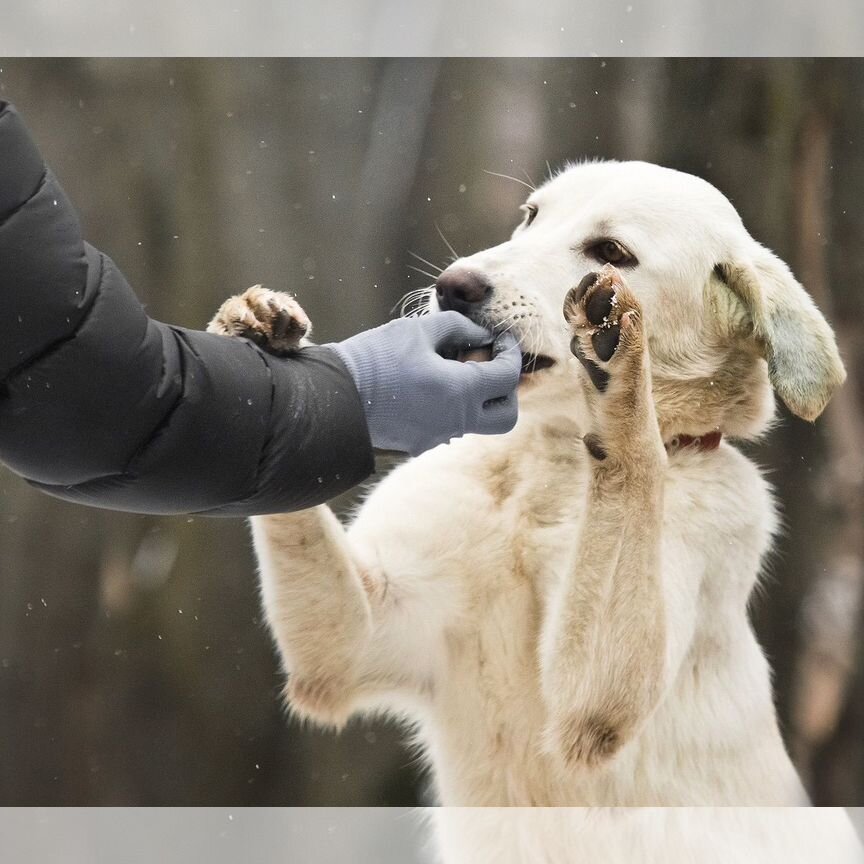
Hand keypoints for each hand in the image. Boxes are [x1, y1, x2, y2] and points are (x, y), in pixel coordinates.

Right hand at [328, 312, 521, 455]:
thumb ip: (457, 328)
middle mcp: (455, 422)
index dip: (512, 353)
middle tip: (491, 364)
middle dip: (507, 390)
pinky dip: (452, 406)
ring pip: (477, 422)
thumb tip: (481, 336)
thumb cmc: (373, 360)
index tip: (503, 338)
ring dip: (477, 396)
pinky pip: (449, 425)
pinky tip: (429, 384)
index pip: (507, 377)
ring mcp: (437, 437)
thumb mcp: (416, 331)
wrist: (331, 400)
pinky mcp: (419, 443)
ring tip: (451, 367)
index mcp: (460, 392)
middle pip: (506, 416)